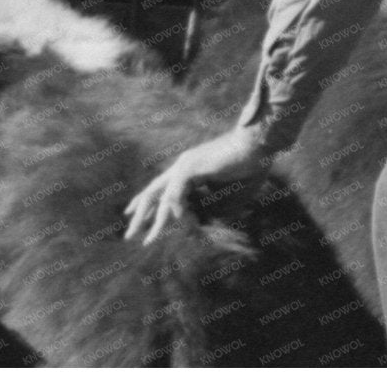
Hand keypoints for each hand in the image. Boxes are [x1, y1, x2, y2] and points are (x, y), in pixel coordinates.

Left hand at [122, 125, 270, 244]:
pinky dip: (174, 206)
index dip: (145, 204)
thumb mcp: (226, 198)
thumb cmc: (247, 170)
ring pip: (161, 195)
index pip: (159, 189)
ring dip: (154, 219)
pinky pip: (176, 190)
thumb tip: (194, 223)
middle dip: (140, 215)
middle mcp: (181, 167)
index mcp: (188, 171)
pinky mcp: (192, 166)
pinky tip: (175, 220)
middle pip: (152, 192)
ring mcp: (185, 165)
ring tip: (147, 238)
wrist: (258, 148)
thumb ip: (208, 209)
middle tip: (129, 235)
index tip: (132, 216)